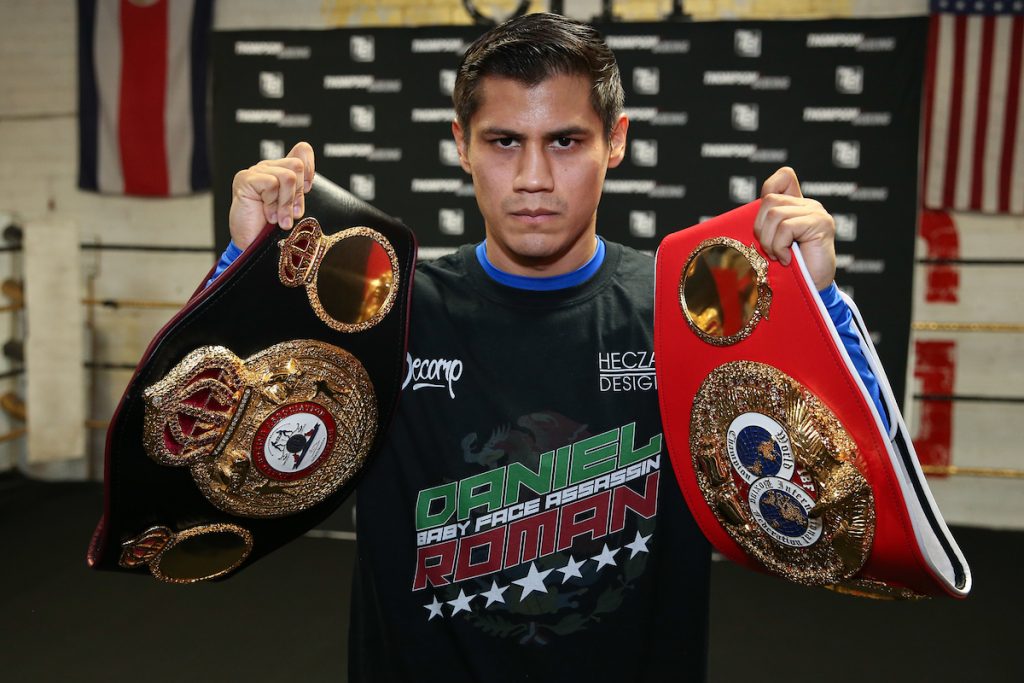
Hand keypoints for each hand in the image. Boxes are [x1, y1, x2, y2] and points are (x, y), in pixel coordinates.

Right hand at [228, 141, 315, 249]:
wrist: (254, 246)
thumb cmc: (273, 229)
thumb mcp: (295, 208)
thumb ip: (301, 190)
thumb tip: (310, 176)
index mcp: (282, 170)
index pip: (302, 150)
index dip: (310, 168)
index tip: (308, 189)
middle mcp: (269, 167)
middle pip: (297, 165)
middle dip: (298, 195)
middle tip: (291, 214)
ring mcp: (255, 171)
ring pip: (288, 176)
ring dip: (286, 203)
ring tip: (278, 218)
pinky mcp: (245, 179)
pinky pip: (272, 183)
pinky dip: (272, 203)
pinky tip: (267, 214)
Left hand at [754, 166, 836, 290]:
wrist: (813, 289)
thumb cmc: (791, 269)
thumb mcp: (773, 243)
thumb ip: (766, 226)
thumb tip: (735, 220)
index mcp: (796, 206)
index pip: (784, 176)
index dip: (769, 188)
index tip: (766, 218)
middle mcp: (808, 205)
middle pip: (769, 201)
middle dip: (761, 229)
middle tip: (770, 250)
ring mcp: (816, 213)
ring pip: (775, 214)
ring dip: (770, 242)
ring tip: (780, 257)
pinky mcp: (820, 223)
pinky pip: (786, 227)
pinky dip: (780, 247)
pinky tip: (788, 260)